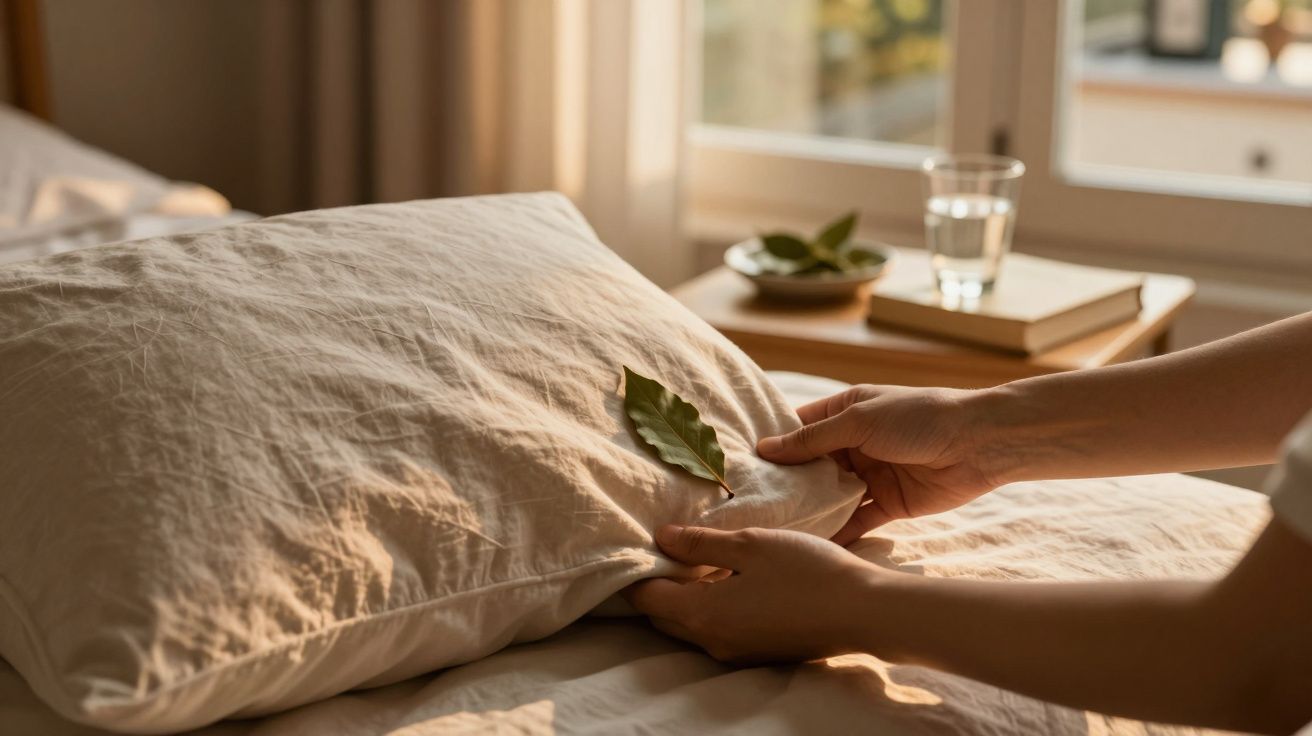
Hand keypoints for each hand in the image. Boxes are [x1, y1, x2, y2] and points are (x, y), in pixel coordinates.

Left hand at [624, 525, 881, 664]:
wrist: (862, 611)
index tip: (638, 543)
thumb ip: (700, 543)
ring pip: (691, 625)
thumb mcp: (749, 544)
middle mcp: (712, 642)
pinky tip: (729, 579)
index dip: (636, 571)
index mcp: (702, 614)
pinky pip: (718, 630)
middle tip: (664, 547)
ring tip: (696, 558)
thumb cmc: (805, 571)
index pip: (646, 598)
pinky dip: (710, 607)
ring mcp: (736, 652)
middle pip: (664, 615)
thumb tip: (660, 538)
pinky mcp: (758, 651)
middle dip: (657, 585)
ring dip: (685, 597)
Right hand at [758, 384, 998, 544]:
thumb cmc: (918, 418)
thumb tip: (766, 449)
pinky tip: (812, 548)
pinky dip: (838, 533)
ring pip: (830, 497)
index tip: (742, 468)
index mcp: (845, 412)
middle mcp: (853, 444)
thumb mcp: (859, 421)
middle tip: (751, 506)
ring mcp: (870, 475)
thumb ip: (813, 440)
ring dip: (810, 511)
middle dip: (787, 485)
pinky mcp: (888, 504)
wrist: (978, 445)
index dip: (773, 447)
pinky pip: (856, 521)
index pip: (799, 430)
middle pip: (810, 468)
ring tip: (774, 530)